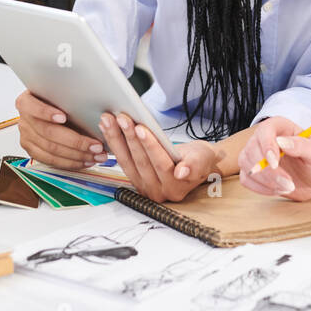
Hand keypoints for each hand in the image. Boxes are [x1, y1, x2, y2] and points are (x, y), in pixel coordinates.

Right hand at [16, 89, 104, 169]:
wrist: (46, 110)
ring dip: (77, 155)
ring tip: (95, 155)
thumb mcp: (60, 95)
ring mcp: (26, 137)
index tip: (63, 117)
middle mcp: (25, 120)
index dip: (47, 113)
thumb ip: (69, 101)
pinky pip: (51, 161)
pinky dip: (70, 162)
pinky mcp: (32, 151)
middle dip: (75, 141)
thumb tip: (97, 111)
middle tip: (95, 145)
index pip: (33, 107)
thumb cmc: (56, 101)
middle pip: (48, 133)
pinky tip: (84, 161)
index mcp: (26, 102)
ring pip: (51, 150)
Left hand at [98, 111, 219, 202]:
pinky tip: (107, 128)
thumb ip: (194, 166)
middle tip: (121, 118)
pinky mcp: (135, 180)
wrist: (194, 164)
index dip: (150, 146)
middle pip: (140, 162)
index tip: (140, 127)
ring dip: (116, 139)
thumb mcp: (203, 158)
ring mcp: (144, 187)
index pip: (160, 164)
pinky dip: (114, 143)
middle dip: (129, 138)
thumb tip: (182, 172)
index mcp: (175, 188)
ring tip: (108, 120)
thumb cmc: (199, 158)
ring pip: (127, 162)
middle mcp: (157, 192)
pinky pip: (123, 160)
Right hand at [237, 117, 310, 200]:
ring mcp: (255, 155)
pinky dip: (261, 188)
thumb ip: (302, 145)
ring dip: (266, 181)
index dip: (267, 146)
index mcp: (280, 127)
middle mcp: (264, 138)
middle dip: (268, 171)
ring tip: (288, 187)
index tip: (275, 163)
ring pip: (246, 165)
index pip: (265, 130)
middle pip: (252, 149)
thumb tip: (283, 143)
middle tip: (288, 183)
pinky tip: (278, 190)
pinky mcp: (252, 171)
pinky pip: (246, 179)